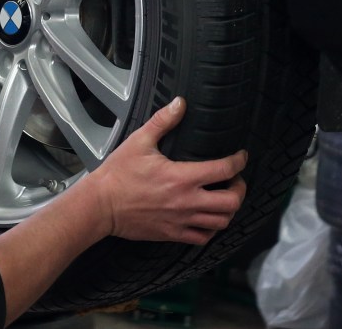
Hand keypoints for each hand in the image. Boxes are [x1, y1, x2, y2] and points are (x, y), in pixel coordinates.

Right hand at [87, 97, 247, 244]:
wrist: (101, 205)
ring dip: (228, 210)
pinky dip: (211, 229)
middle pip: (231, 202)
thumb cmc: (118, 175)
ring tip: (223, 199)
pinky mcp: (172, 234)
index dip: (239, 161)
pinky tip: (206, 219)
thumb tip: (179, 104)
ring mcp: (181, 221)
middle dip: (239, 189)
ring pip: (221, 222)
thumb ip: (162, 122)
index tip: (240, 157)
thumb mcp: (139, 141)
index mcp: (182, 177)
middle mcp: (187, 202)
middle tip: (234, 181)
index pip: (224, 170)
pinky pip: (203, 238)